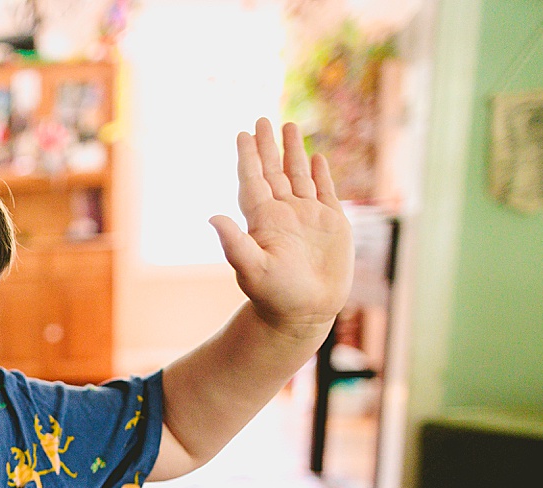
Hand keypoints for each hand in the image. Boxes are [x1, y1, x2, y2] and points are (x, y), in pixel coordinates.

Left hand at [210, 118, 353, 336]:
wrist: (304, 314)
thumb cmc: (274, 296)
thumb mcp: (251, 269)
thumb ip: (234, 243)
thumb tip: (212, 216)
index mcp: (262, 220)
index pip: (253, 181)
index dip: (248, 158)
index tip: (243, 133)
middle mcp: (283, 214)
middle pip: (273, 171)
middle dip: (267, 146)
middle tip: (262, 119)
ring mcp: (307, 217)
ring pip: (298, 176)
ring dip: (293, 152)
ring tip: (289, 126)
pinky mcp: (331, 224)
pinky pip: (324, 191)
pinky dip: (320, 174)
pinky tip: (315, 157)